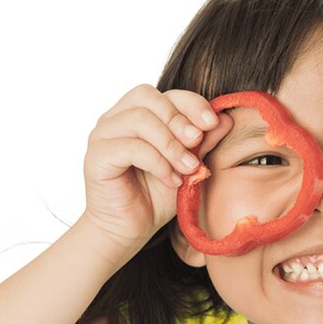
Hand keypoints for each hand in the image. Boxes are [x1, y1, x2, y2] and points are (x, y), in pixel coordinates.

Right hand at [81, 84, 232, 251]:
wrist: (130, 229)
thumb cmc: (157, 196)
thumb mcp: (188, 165)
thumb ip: (203, 142)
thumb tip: (226, 118)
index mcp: (138, 113)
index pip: (166, 94)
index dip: (192, 104)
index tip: (213, 123)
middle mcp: (117, 118)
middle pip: (148, 97)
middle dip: (179, 119)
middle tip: (197, 143)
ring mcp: (103, 135)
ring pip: (140, 120)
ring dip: (171, 144)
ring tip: (189, 168)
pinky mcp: (96, 156)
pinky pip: (131, 147)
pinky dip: (158, 163)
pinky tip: (172, 180)